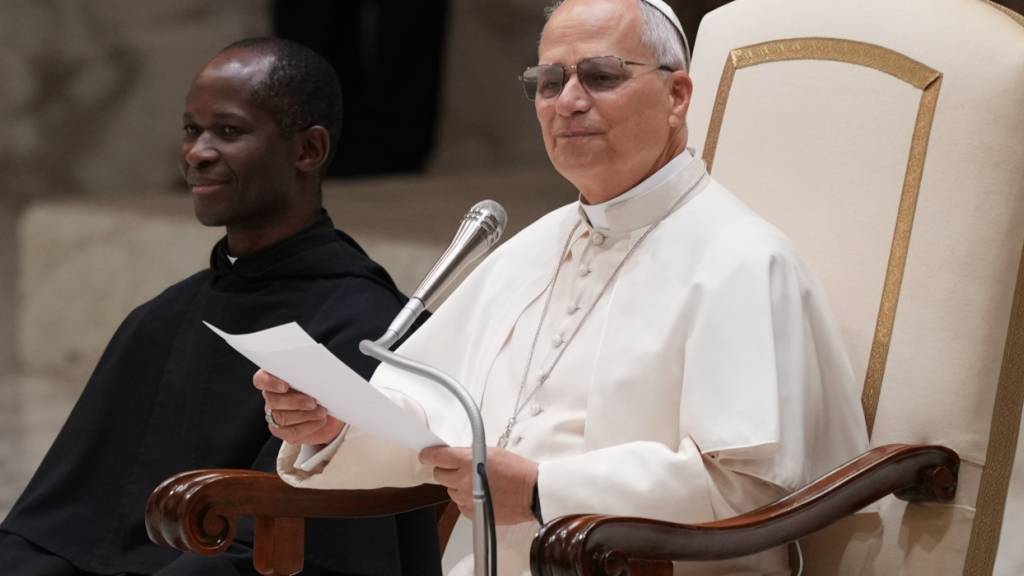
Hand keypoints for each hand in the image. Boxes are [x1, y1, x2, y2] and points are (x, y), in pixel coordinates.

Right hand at [252, 369, 344, 444]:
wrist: (329, 410)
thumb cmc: (321, 389)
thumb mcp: (318, 378)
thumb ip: (310, 375)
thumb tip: (318, 375)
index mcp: (275, 378)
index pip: (261, 380)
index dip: (270, 383)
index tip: (285, 387)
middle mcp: (271, 396)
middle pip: (272, 400)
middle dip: (295, 402)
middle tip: (313, 402)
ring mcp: (274, 414)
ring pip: (280, 417)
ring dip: (305, 415)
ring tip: (321, 411)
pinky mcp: (282, 430)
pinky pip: (290, 431)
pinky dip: (308, 426)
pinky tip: (320, 420)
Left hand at [419, 446, 538, 524]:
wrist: (532, 492)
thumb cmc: (517, 470)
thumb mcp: (491, 452)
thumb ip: (468, 454)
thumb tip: (453, 456)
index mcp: (467, 461)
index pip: (436, 457)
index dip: (428, 455)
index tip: (426, 455)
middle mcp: (463, 480)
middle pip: (438, 474)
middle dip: (446, 470)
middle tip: (459, 469)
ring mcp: (466, 498)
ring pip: (449, 490)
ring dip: (457, 485)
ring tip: (476, 483)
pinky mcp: (471, 513)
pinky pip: (460, 505)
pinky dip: (466, 500)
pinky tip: (481, 495)